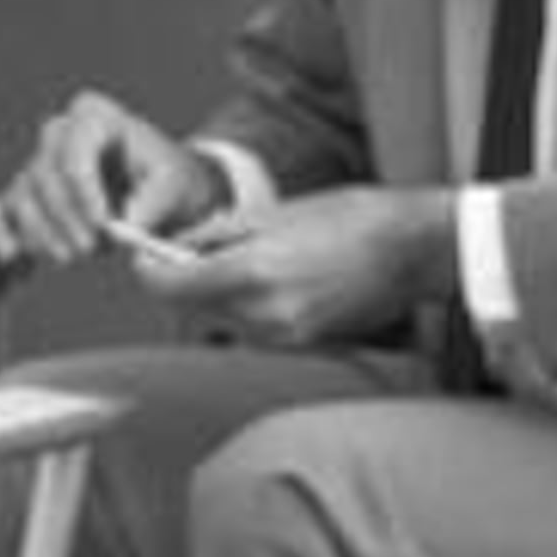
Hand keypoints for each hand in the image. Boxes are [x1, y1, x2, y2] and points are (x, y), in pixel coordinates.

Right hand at [0, 91, 221, 269]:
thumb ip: (156, 201)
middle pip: (45, 175)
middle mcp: (59, 134)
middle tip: (92, 249)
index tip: (105, 225)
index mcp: (95, 117)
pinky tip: (12, 255)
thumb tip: (128, 228)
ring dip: (45, 235)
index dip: (84, 190)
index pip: (75, 148)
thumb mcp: (175, 183)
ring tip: (75, 256)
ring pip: (23, 198)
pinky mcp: (22, 196)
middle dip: (66, 218)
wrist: (153, 192)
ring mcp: (37, 164)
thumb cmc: (163, 178)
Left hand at [126, 185, 456, 351]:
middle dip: (183, 281)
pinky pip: (254, 328)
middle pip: (192, 307)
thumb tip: (178, 248)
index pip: (168, 287)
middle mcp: (261, 313)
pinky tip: (274, 278)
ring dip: (217, 294)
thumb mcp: (275, 212)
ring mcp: (282, 335)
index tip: (142, 256)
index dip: (147, 271)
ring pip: (222, 319)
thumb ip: (218, 235)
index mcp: (251, 273)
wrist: (413, 250)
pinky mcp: (301, 344)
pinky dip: (248, 306)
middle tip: (188, 251)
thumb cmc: (352, 217)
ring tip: (244, 257)